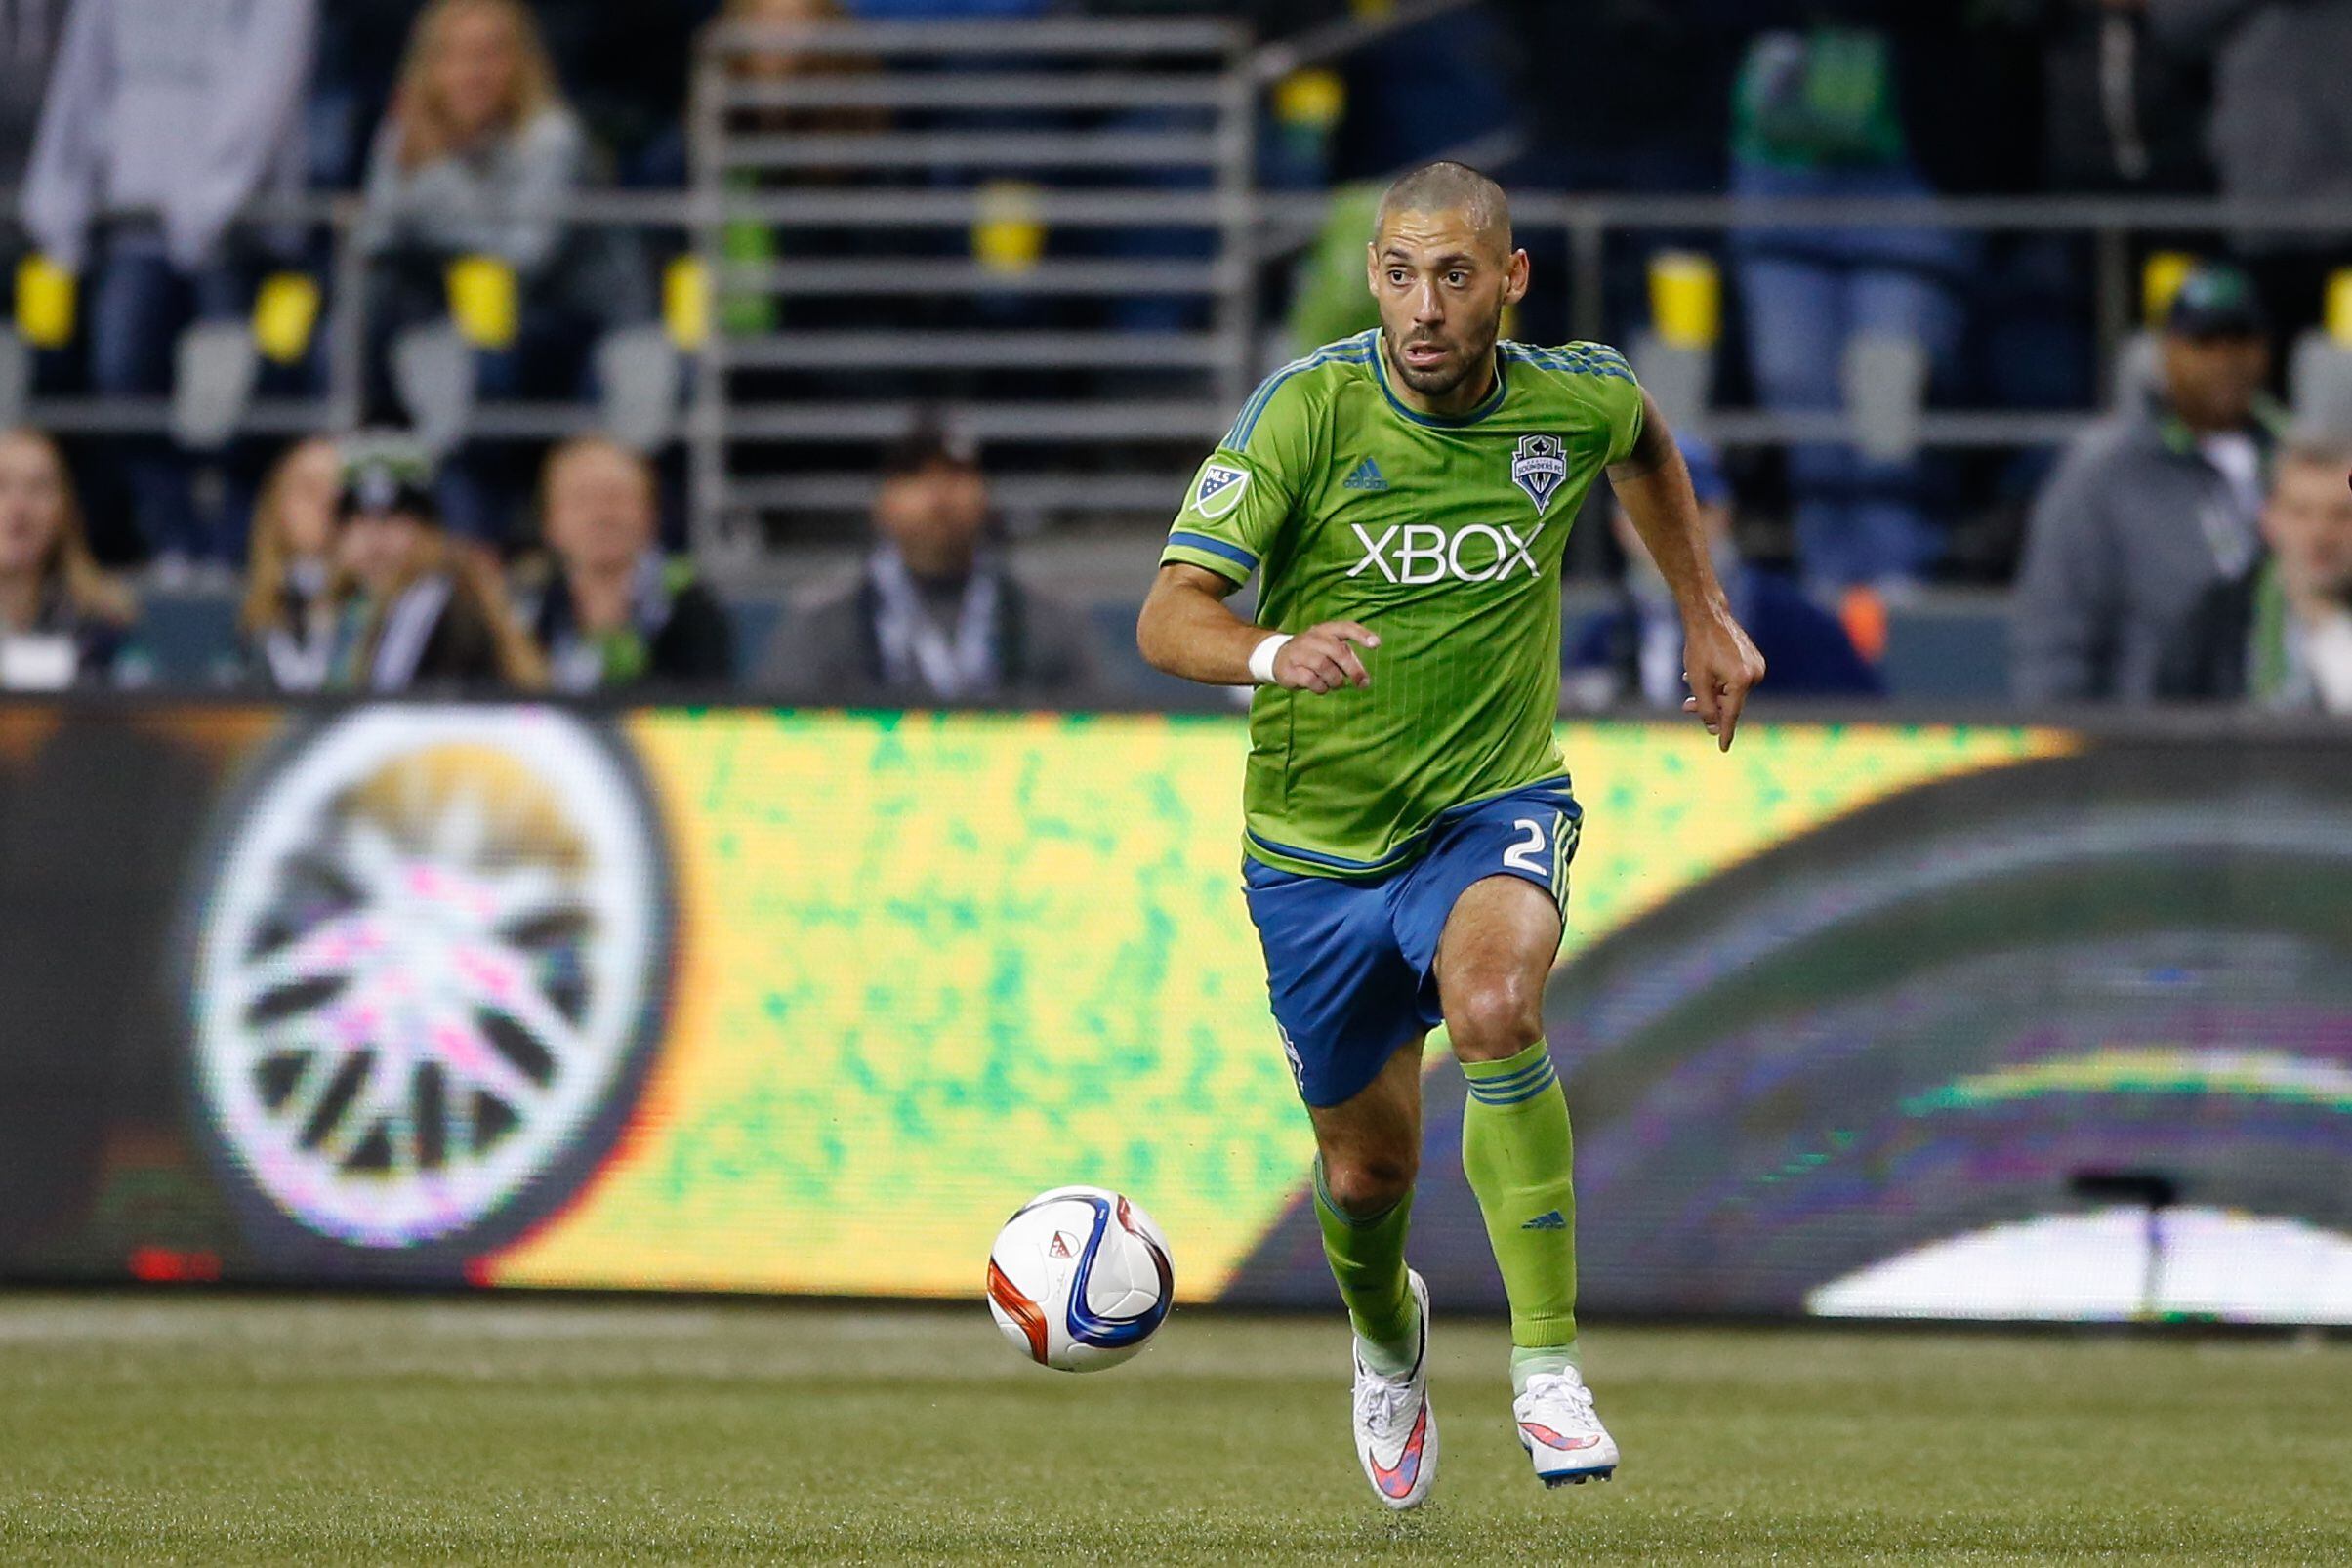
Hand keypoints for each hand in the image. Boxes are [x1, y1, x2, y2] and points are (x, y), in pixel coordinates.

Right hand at [1272, 622, 1378, 693]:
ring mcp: (1299, 652)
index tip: (1376, 644)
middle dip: (1354, 669)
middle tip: (1363, 683)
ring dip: (1335, 680)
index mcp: (1325, 630)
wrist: (1277, 657)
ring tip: (1336, 684)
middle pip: (1337, 651)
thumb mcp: (1328, 648)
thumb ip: (1346, 656)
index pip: (1346, 627)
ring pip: (1324, 666)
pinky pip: (1311, 680)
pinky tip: (1321, 687)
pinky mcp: (1290, 669)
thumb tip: (1363, 678)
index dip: (1361, 634)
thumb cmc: (1312, 654)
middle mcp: (1312, 638)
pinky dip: (1321, 687)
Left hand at [1678, 605, 1765, 751]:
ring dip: (1712, 691)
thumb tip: (1713, 729)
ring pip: (1731, 690)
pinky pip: (1736, 679)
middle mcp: (1754, 674)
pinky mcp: (1754, 659)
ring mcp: (1757, 666)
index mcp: (1741, 681)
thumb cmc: (1700, 647)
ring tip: (1690, 685)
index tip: (1723, 748)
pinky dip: (1720, 681)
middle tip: (1686, 706)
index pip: (1732, 714)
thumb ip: (1704, 707)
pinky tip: (1704, 675)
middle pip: (1730, 701)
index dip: (1725, 732)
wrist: (1709, 616)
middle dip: (1708, 705)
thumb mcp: (1697, 681)